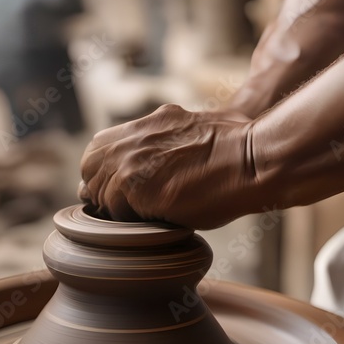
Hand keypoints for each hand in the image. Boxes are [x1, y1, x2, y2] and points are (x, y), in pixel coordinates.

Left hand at [79, 104, 257, 228]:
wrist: (254, 160)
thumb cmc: (242, 150)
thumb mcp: (202, 131)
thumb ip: (175, 142)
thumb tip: (170, 160)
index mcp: (151, 122)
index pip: (101, 144)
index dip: (103, 168)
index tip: (116, 187)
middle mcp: (135, 138)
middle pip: (89, 166)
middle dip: (100, 188)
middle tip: (121, 206)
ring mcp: (132, 161)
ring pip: (100, 192)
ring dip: (117, 208)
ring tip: (146, 216)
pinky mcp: (136, 186)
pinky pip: (116, 211)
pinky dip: (130, 221)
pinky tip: (153, 221)